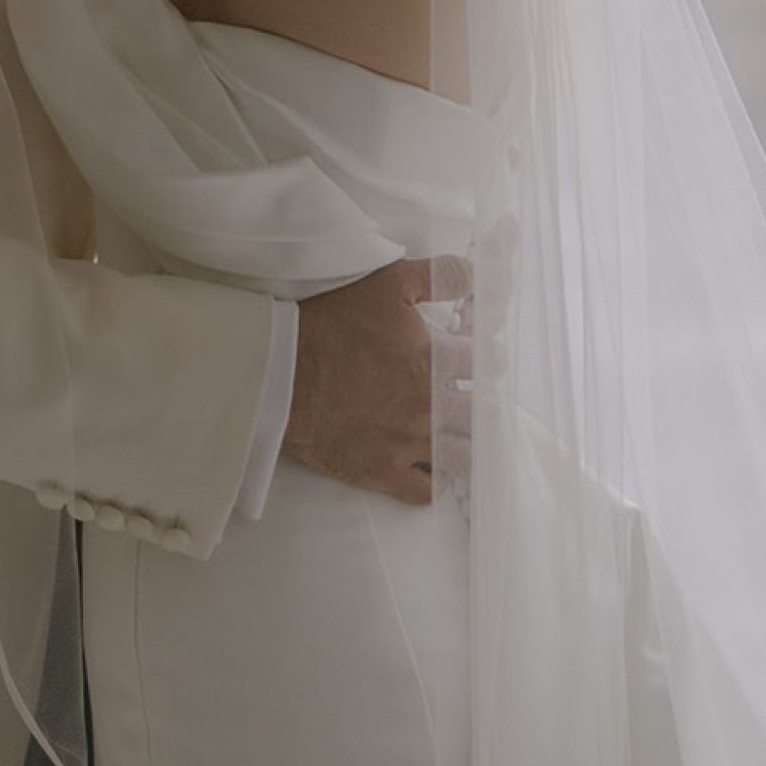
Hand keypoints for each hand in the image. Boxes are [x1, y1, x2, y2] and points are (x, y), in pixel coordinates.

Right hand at [283, 257, 472, 507]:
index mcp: (433, 361)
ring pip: (463, 457)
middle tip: (480, 393)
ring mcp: (406, 444)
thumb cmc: (330, 324)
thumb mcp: (388, 282)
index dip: (487, 353)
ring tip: (465, 433)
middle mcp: (428, 408)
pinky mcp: (381, 471)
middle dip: (487, 401)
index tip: (482, 352)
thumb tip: (477, 275)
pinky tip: (435, 466)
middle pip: (483, 414)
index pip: (485, 361)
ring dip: (471, 443)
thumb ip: (440, 276)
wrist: (277, 370)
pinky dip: (436, 480)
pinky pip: (425, 490)